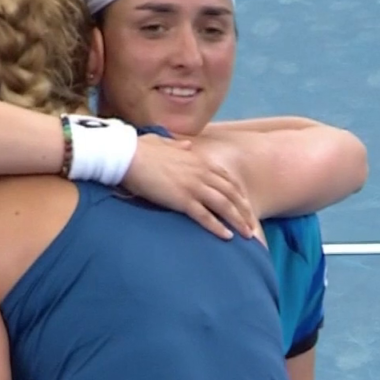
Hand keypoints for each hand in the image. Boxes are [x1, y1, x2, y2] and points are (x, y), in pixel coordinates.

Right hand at [120, 134, 256, 239]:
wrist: (127, 156)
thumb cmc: (140, 149)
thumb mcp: (163, 143)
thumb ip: (177, 146)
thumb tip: (186, 146)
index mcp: (198, 160)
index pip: (226, 178)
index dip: (238, 193)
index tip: (244, 205)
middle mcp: (200, 173)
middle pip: (231, 193)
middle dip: (244, 210)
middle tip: (252, 224)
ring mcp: (193, 186)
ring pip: (224, 206)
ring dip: (238, 221)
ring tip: (247, 234)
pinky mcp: (182, 199)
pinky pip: (205, 216)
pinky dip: (218, 227)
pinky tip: (227, 237)